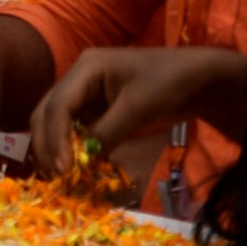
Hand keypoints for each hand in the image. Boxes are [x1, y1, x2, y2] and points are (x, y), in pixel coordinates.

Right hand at [31, 46, 246, 177]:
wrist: (200, 80)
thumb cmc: (170, 83)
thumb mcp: (138, 107)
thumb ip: (108, 131)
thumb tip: (82, 158)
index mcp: (85, 68)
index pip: (58, 106)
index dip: (55, 139)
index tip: (63, 170)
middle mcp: (79, 78)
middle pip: (47, 112)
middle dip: (47, 145)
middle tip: (56, 178)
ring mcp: (87, 93)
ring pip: (56, 122)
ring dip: (55, 148)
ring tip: (62, 177)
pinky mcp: (97, 108)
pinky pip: (75, 128)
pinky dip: (71, 147)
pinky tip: (76, 167)